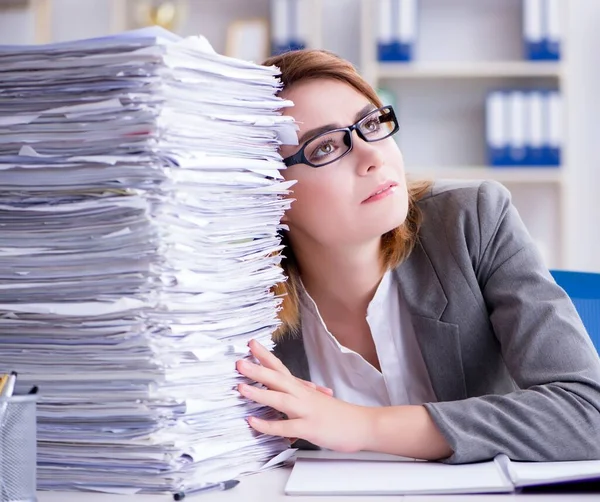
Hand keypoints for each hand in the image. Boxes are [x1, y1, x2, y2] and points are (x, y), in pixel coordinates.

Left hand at [236, 339, 373, 452]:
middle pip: (278, 378)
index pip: (281, 367)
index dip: (265, 356)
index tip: (251, 345)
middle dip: (257, 369)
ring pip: (280, 399)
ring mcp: (306, 411)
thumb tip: (285, 396)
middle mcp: (303, 396)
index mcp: (303, 389)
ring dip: (259, 393)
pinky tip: (254, 422)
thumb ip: (299, 397)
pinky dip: (268, 425)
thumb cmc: (339, 415)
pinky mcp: (309, 428)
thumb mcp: (316, 401)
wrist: (362, 425)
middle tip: (239, 362)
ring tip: (240, 388)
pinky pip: (285, 426)